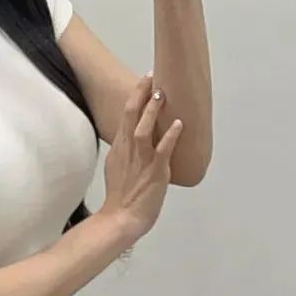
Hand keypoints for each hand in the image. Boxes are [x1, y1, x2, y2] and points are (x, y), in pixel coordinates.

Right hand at [98, 73, 183, 242]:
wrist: (121, 219)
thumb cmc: (121, 197)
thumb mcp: (117, 167)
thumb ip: (125, 151)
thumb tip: (133, 138)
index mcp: (119, 149)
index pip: (125, 116)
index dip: (135, 97)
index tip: (145, 81)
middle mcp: (128, 151)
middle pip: (131, 116)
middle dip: (141, 95)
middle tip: (152, 76)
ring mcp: (141, 161)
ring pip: (143, 130)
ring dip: (152, 111)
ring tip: (162, 94)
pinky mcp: (155, 172)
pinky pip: (163, 151)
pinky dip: (170, 136)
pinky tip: (179, 124)